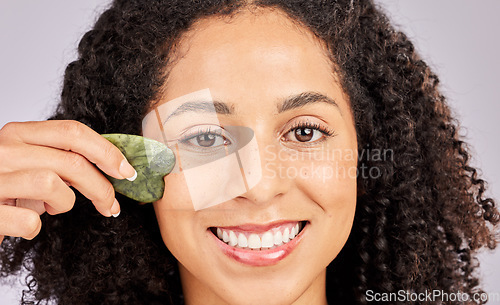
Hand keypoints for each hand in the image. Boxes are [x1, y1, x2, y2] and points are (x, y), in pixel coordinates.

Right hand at [0, 120, 136, 243]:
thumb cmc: (4, 189)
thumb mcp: (31, 164)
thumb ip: (62, 158)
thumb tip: (113, 166)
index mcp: (18, 134)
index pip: (73, 131)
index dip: (106, 151)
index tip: (126, 171)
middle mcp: (3, 150)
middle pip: (72, 161)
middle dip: (101, 187)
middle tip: (111, 205)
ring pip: (53, 184)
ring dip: (65, 203)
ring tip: (53, 209)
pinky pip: (29, 221)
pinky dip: (35, 228)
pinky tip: (26, 225)